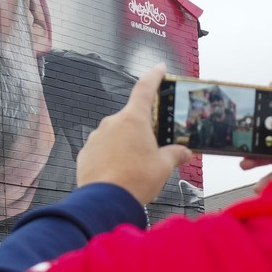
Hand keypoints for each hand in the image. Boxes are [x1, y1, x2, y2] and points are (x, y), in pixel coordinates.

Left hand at [77, 65, 193, 204]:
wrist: (105, 201)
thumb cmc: (135, 180)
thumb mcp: (163, 167)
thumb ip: (175, 154)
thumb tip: (184, 152)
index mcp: (134, 119)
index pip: (145, 88)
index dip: (154, 76)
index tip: (159, 69)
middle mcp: (112, 123)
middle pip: (132, 118)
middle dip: (143, 130)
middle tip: (153, 148)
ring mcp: (97, 137)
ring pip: (116, 135)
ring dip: (126, 145)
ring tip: (136, 167)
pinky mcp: (86, 153)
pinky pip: (102, 149)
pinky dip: (112, 157)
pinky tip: (120, 173)